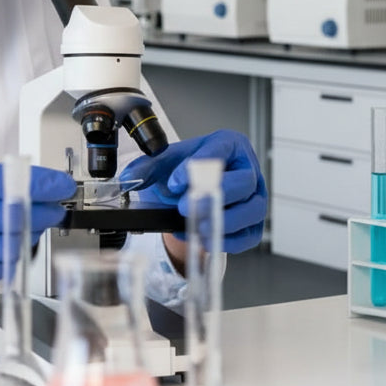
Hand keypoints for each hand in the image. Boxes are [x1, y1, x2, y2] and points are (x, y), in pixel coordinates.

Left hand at [119, 130, 267, 253]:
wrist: (188, 194)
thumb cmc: (185, 172)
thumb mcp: (164, 163)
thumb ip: (146, 168)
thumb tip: (130, 178)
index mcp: (228, 145)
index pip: (220, 151)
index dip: (199, 167)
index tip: (174, 182)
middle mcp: (247, 168)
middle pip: (244, 181)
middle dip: (214, 196)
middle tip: (186, 207)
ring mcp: (254, 196)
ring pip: (253, 209)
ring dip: (225, 221)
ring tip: (198, 228)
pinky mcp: (253, 223)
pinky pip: (250, 234)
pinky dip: (229, 240)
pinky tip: (206, 239)